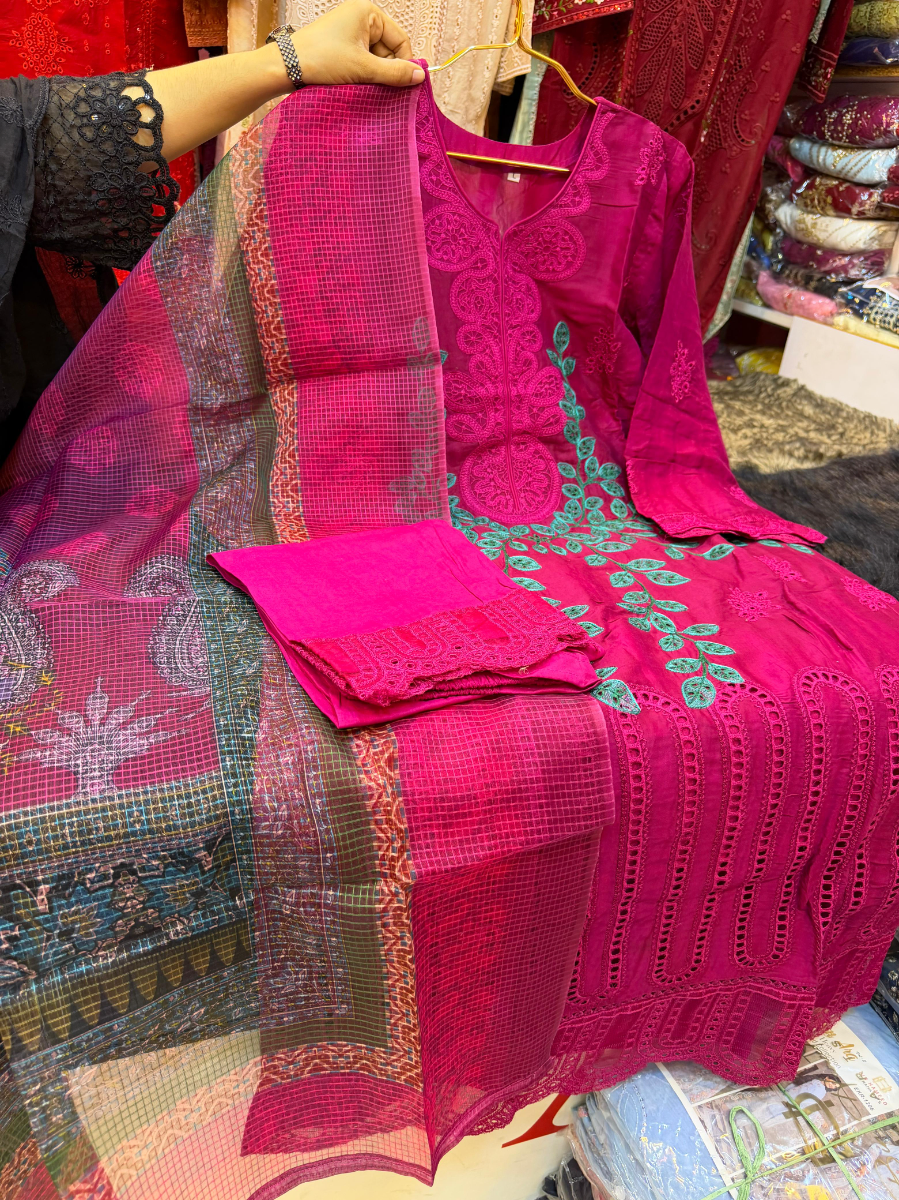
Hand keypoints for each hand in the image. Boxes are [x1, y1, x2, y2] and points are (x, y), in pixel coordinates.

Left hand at [287, 1, 423, 87]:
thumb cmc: (323, 59)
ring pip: (376, 59)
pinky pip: (363, 62)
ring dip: (374, 76)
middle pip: (389, 50)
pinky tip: (356, 85)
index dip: (404, 64)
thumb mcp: (363, 68)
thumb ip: (394, 73)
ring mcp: (350, 32)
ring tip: (362, 86)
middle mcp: (361, 18)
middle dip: (386, 71)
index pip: (401, 40)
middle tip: (378, 88)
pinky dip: (363, 75)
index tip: (403, 86)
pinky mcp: (342, 46)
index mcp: (368, 13)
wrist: (286, 66)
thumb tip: (421, 77)